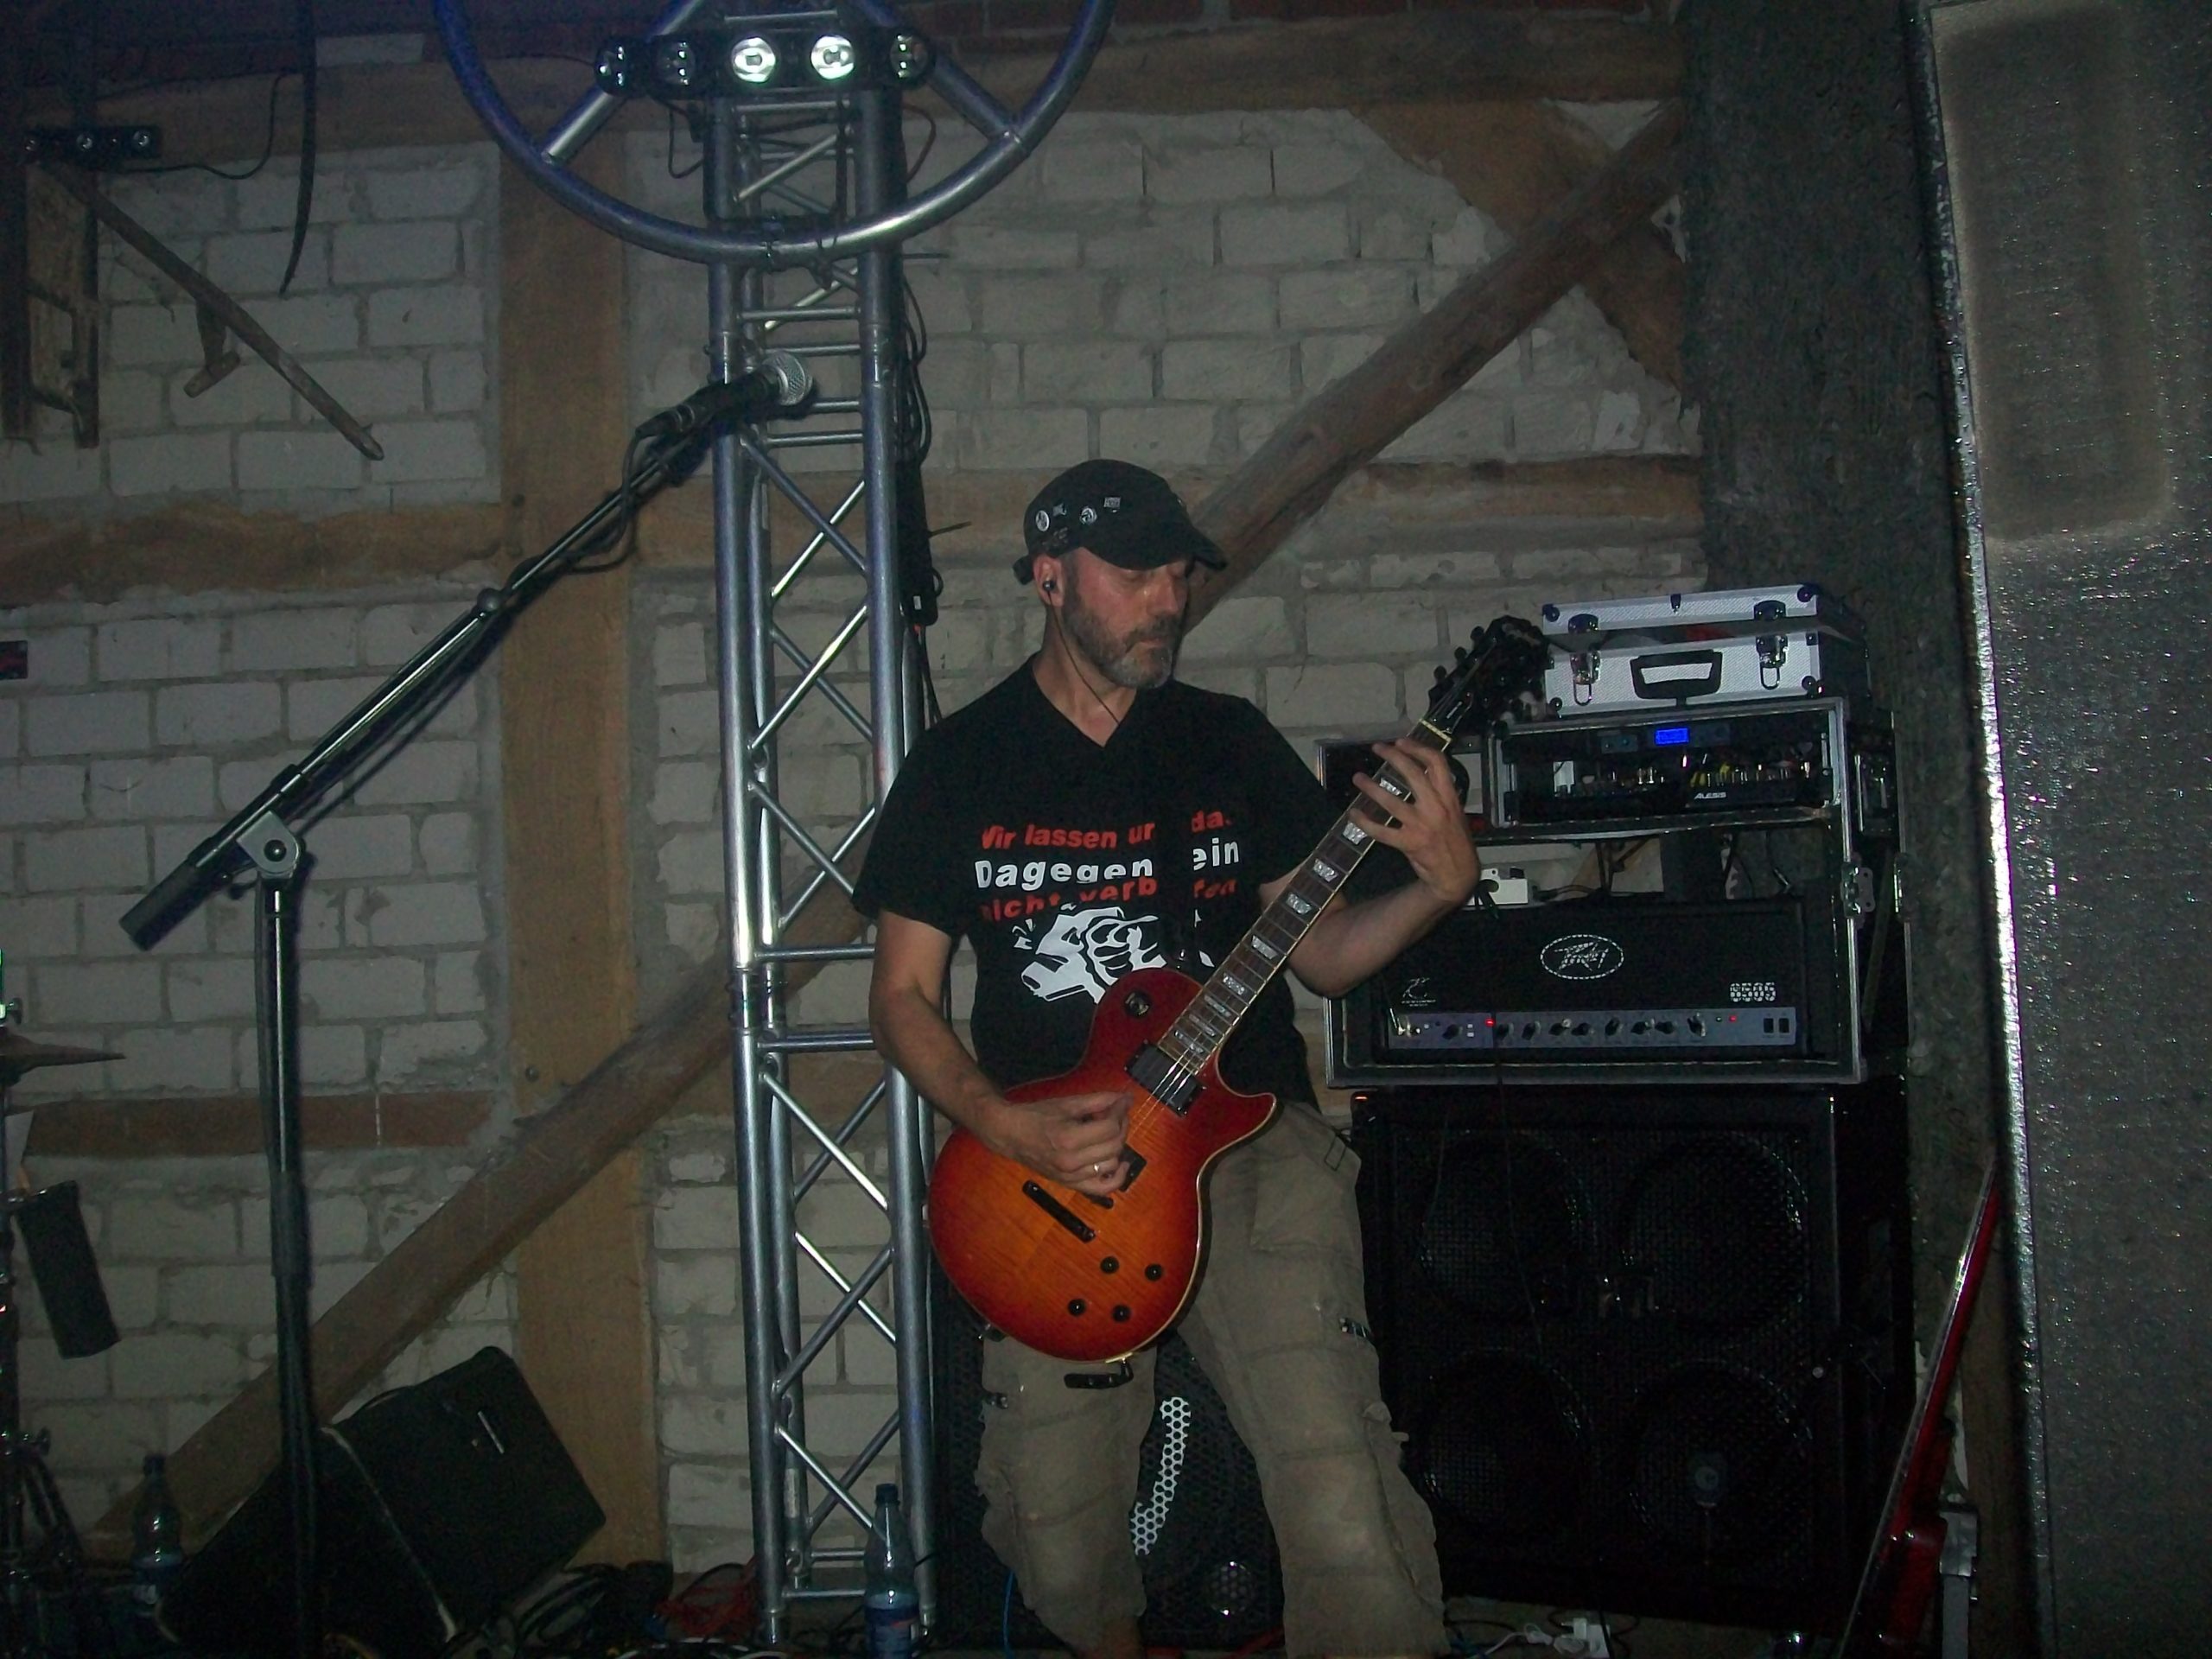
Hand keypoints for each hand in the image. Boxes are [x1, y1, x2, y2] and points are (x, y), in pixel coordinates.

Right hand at [982, 1087, 1130, 1196]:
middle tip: (1117, 1114)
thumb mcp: (1067, 1103)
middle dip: (1121, 1126)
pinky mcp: (1071, 1185)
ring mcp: (1071, 1177)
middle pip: (1114, 1146)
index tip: (1122, 1102)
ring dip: (1117, 1146)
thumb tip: (1126, 1098)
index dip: (1121, 1112)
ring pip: (1112, 1164)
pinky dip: (1116, 1177)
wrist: (1010, 1135)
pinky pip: (1102, 1188)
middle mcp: (1071, 1162)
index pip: (1110, 1128)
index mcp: (1068, 1138)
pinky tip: (1121, 1164)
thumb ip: (1099, 1101)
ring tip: (1110, 1133)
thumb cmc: (1036, 1116)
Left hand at [1354, 739, 1480, 910]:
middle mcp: (1436, 807)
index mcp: (1450, 797)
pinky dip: (1364, 822)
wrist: (1457, 874)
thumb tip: (1423, 774)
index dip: (1417, 748)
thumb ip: (1441, 795)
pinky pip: (1381, 831)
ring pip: (1390, 801)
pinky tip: (1353, 814)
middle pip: (1412, 773)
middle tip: (1377, 749)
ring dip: (1370, 787)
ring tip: (1358, 778)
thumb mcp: (1456, 813)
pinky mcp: (1408, 843)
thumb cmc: (1456, 842)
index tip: (1401, 742)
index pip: (1436, 763)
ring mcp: (1421, 825)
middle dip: (1392, 756)